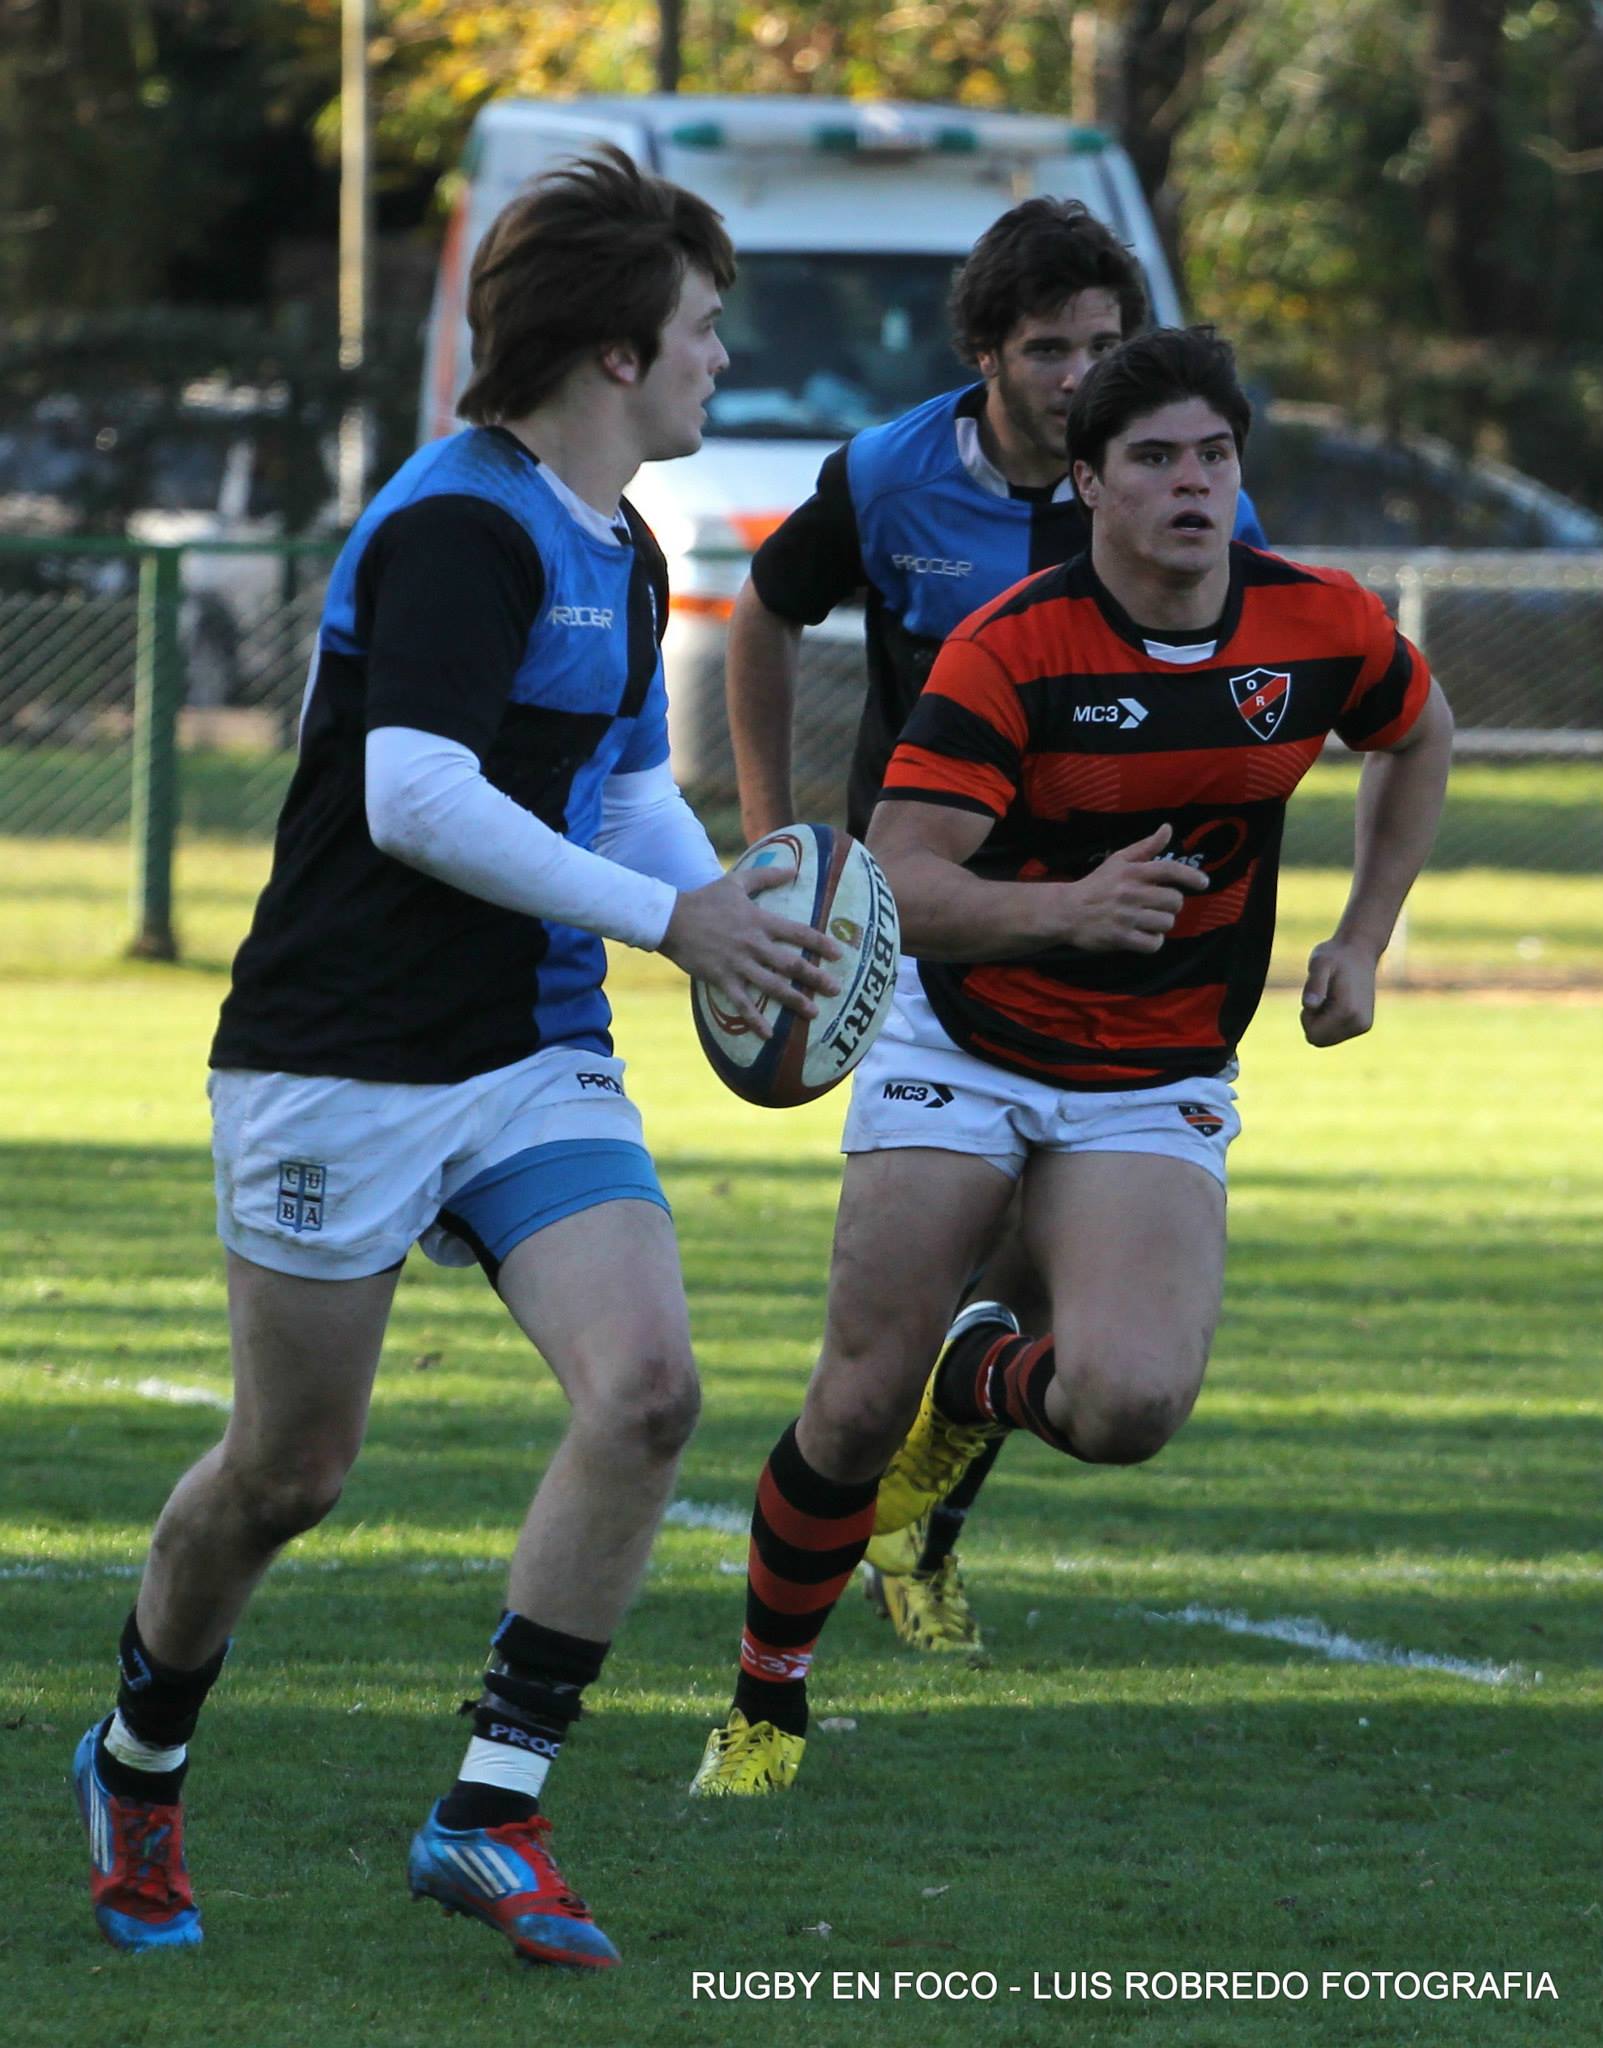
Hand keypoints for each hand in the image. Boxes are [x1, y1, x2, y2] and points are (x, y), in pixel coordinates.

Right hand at [660, 866, 841, 1038]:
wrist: (670, 919)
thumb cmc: (705, 900)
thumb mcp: (736, 882)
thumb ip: (766, 876)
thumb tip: (794, 868)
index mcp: (759, 921)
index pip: (798, 932)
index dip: (820, 943)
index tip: (839, 954)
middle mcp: (753, 944)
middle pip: (791, 964)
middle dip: (816, 977)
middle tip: (836, 989)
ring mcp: (737, 964)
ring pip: (772, 986)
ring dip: (794, 1000)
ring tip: (813, 1013)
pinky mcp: (721, 979)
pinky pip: (742, 1004)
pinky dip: (756, 1020)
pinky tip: (769, 1035)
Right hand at [1058, 824, 1209, 952]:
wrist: (1067, 911)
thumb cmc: (1097, 884)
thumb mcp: (1119, 860)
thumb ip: (1146, 847)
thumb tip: (1168, 828)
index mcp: (1132, 872)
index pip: (1169, 870)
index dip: (1190, 876)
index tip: (1203, 883)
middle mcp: (1131, 893)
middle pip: (1174, 901)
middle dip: (1171, 905)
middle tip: (1158, 906)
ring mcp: (1126, 917)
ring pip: (1166, 923)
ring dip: (1161, 924)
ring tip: (1148, 921)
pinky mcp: (1120, 938)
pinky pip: (1153, 943)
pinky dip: (1153, 942)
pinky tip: (1144, 936)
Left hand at [1300, 937, 1378, 1045]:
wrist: (1359, 951)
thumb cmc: (1335, 955)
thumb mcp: (1319, 964)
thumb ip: (1314, 985)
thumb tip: (1309, 1006)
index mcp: (1348, 1012)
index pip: (1313, 1035)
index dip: (1306, 1017)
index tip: (1314, 995)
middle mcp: (1359, 1023)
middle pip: (1319, 1040)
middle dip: (1313, 1021)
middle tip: (1320, 996)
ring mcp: (1363, 1026)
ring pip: (1327, 1038)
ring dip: (1321, 1020)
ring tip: (1330, 996)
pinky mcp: (1364, 1025)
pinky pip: (1336, 1034)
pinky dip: (1330, 1020)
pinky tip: (1338, 1000)